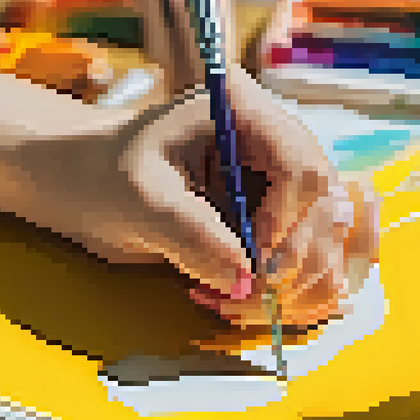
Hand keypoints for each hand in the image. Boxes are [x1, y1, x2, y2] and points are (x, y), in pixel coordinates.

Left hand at [0, 65, 376, 326]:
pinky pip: (315, 268)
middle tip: (243, 299)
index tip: (251, 259)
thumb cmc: (106, 177)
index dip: (285, 220)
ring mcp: (285, 189)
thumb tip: (244, 280)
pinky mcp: (282, 227)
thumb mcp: (139, 200)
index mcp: (247, 113)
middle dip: (291, 264)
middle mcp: (278, 147)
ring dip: (293, 289)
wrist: (89, 190)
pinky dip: (291, 298)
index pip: (302, 166)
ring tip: (231, 305)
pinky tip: (242, 305)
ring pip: (330, 246)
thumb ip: (190, 233)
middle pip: (327, 210)